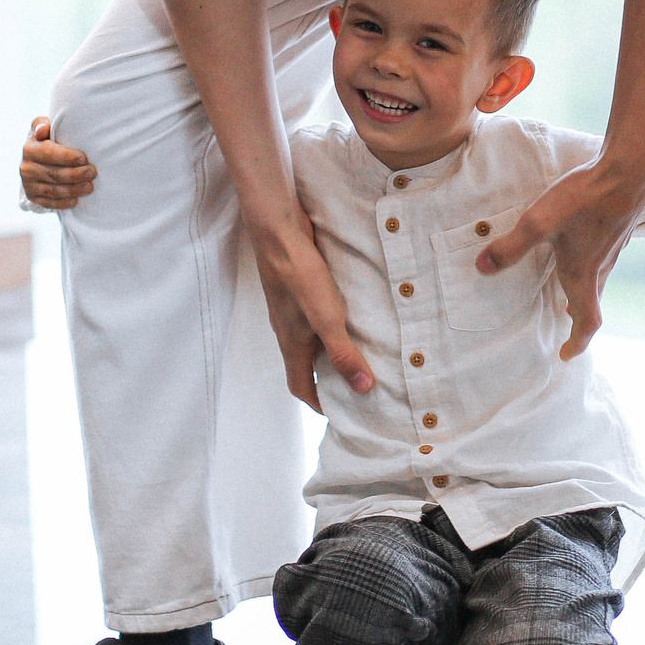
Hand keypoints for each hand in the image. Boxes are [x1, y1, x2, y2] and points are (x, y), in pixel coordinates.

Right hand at [20, 118, 96, 209]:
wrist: (38, 160)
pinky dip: (62, 203)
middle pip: (53, 173)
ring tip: (89, 187)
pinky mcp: (33, 197)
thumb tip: (43, 129)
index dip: (66, 157)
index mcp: (30, 149)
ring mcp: (28, 184)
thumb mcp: (45, 130)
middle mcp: (26, 167)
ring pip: (52, 190)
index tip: (84, 158)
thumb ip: (42, 124)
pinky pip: (48, 203)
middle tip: (92, 172)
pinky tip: (76, 201)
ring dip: (72, 190)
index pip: (48, 153)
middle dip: (75, 174)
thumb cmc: (48, 141)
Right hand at [255, 215, 373, 412]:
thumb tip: (364, 389)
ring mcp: (294, 308)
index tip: (341, 413)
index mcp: (292, 344)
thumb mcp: (326, 318)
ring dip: (334, 348)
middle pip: (307, 364)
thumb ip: (343, 353)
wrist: (279, 231)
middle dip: (330, 378)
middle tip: (361, 383)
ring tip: (365, 350)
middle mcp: (289, 329)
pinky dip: (335, 323)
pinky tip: (355, 314)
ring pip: (313, 338)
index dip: (318, 403)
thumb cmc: (299, 276)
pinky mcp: (302, 288)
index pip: (300, 386)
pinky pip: (318, 315)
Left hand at [480, 154, 644, 361]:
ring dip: (583, 291)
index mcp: (583, 273)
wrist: (628, 170)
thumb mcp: (540, 221)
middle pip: (591, 301)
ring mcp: (613, 248)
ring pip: (598, 279)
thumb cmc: (586, 197)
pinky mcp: (616, 230)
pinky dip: (590, 268)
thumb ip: (511, 246)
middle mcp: (601, 266)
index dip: (577, 342)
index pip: (587, 321)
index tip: (566, 354)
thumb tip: (481, 269)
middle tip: (563, 321)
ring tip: (567, 291)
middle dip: (577, 316)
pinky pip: (602, 259)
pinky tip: (580, 248)